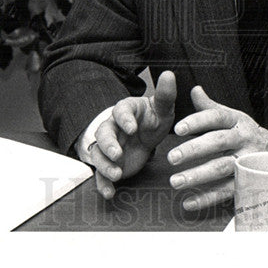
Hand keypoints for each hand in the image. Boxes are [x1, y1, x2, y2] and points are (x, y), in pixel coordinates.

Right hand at [85, 70, 176, 199]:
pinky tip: (110, 193)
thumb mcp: (163, 109)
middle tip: (117, 154)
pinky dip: (103, 184)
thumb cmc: (154, 119)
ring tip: (117, 174)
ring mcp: (109, 147)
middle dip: (108, 144)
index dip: (124, 118)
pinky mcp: (109, 164)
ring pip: (98, 154)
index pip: (120, 110)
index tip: (131, 127)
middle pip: (103, 133)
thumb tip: (169, 74)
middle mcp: (113, 127)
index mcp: (126, 111)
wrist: (147, 137)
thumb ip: (165, 95)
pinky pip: (101, 174)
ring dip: (104, 165)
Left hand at [166, 85, 267, 209]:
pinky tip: (189, 202)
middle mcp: (244, 140)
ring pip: (221, 168)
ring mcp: (247, 162)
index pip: (217, 117)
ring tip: (176, 181)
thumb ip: (211, 107)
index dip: (197, 122)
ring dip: (198, 175)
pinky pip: (226, 191)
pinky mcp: (248, 182)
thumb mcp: (233, 117)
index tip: (178, 129)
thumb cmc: (247, 134)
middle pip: (218, 142)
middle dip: (194, 150)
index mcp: (238, 121)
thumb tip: (195, 90)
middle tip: (171, 157)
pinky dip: (207, 198)